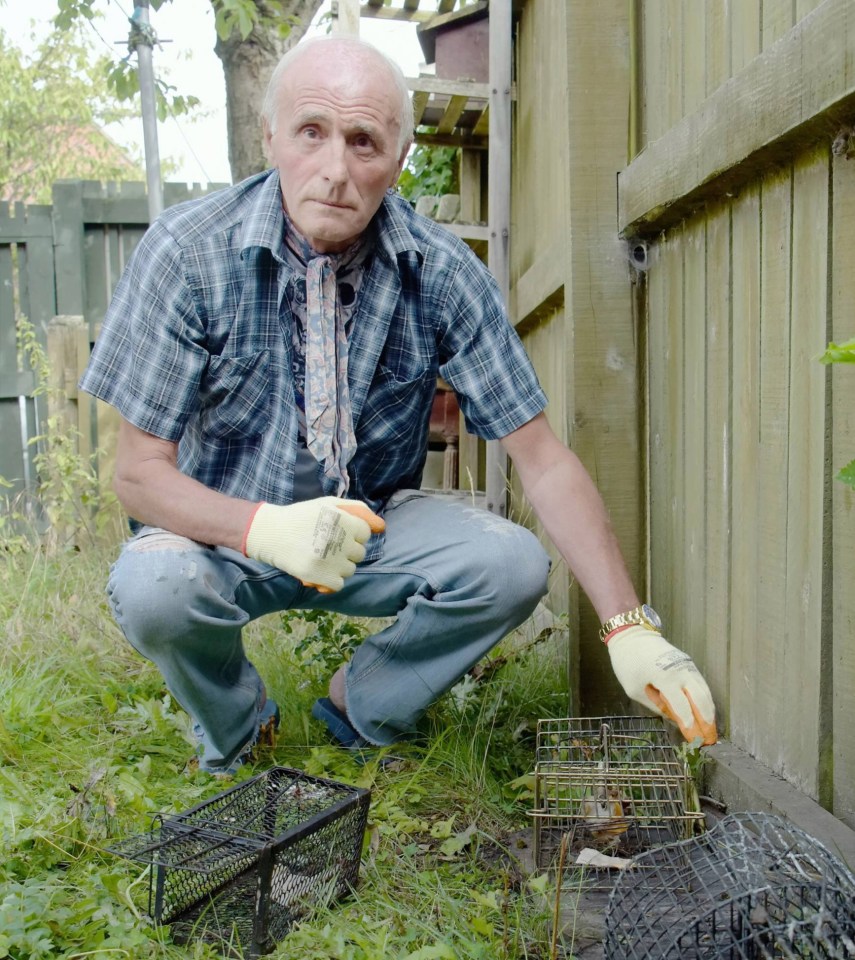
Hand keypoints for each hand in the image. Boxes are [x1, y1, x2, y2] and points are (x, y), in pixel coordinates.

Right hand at [243, 498, 384, 592]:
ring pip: (350, 570)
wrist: (269, 532)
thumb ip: (358, 510)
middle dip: (346, 551)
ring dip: (338, 567)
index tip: (336, 533)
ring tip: (319, 557)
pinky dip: (330, 581)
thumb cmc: (302, 517)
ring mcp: (328, 558)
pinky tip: (317, 571)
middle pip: (359, 554)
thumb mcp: (329, 504)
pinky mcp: (317, 575)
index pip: (365, 534)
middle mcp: (337, 538)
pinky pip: (338, 585)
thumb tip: (382, 527)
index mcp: (342, 518)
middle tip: (325, 545)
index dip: (352, 534)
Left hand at [606, 626, 716, 744]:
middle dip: (707, 722)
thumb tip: (675, 719)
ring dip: (709, 712)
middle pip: (700, 700)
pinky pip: (701, 684)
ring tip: (711, 731)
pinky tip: (706, 712)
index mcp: (665, 678)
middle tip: (710, 741)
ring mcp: (687, 666)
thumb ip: (656, 705)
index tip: (695, 742)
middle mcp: (681, 671)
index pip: (683, 707)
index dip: (690, 726)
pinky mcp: (688, 663)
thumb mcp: (634, 690)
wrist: (632, 635)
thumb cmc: (628, 664)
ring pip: (705, 692)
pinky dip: (706, 699)